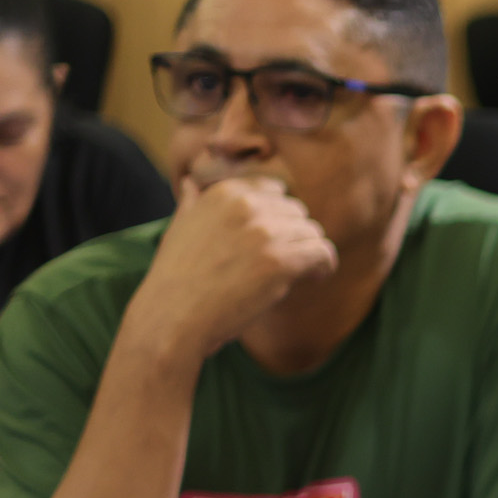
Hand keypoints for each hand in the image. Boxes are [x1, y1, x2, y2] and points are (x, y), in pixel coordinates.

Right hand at [123, 174, 339, 368]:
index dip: (281, 216)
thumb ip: (193, 202)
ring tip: (301, 273)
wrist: (173, 315)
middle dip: (295, 235)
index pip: (275, 191)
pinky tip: (317, 277)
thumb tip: (194, 182)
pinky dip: (325, 266)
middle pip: (297, 212)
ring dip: (310, 253)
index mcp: (224, 193)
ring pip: (312, 232)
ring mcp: (264, 233)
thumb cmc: (177, 278)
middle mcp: (246, 206)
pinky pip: (322, 253)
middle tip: (288, 261)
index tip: (278, 237)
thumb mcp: (179, 226)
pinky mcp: (280, 262)